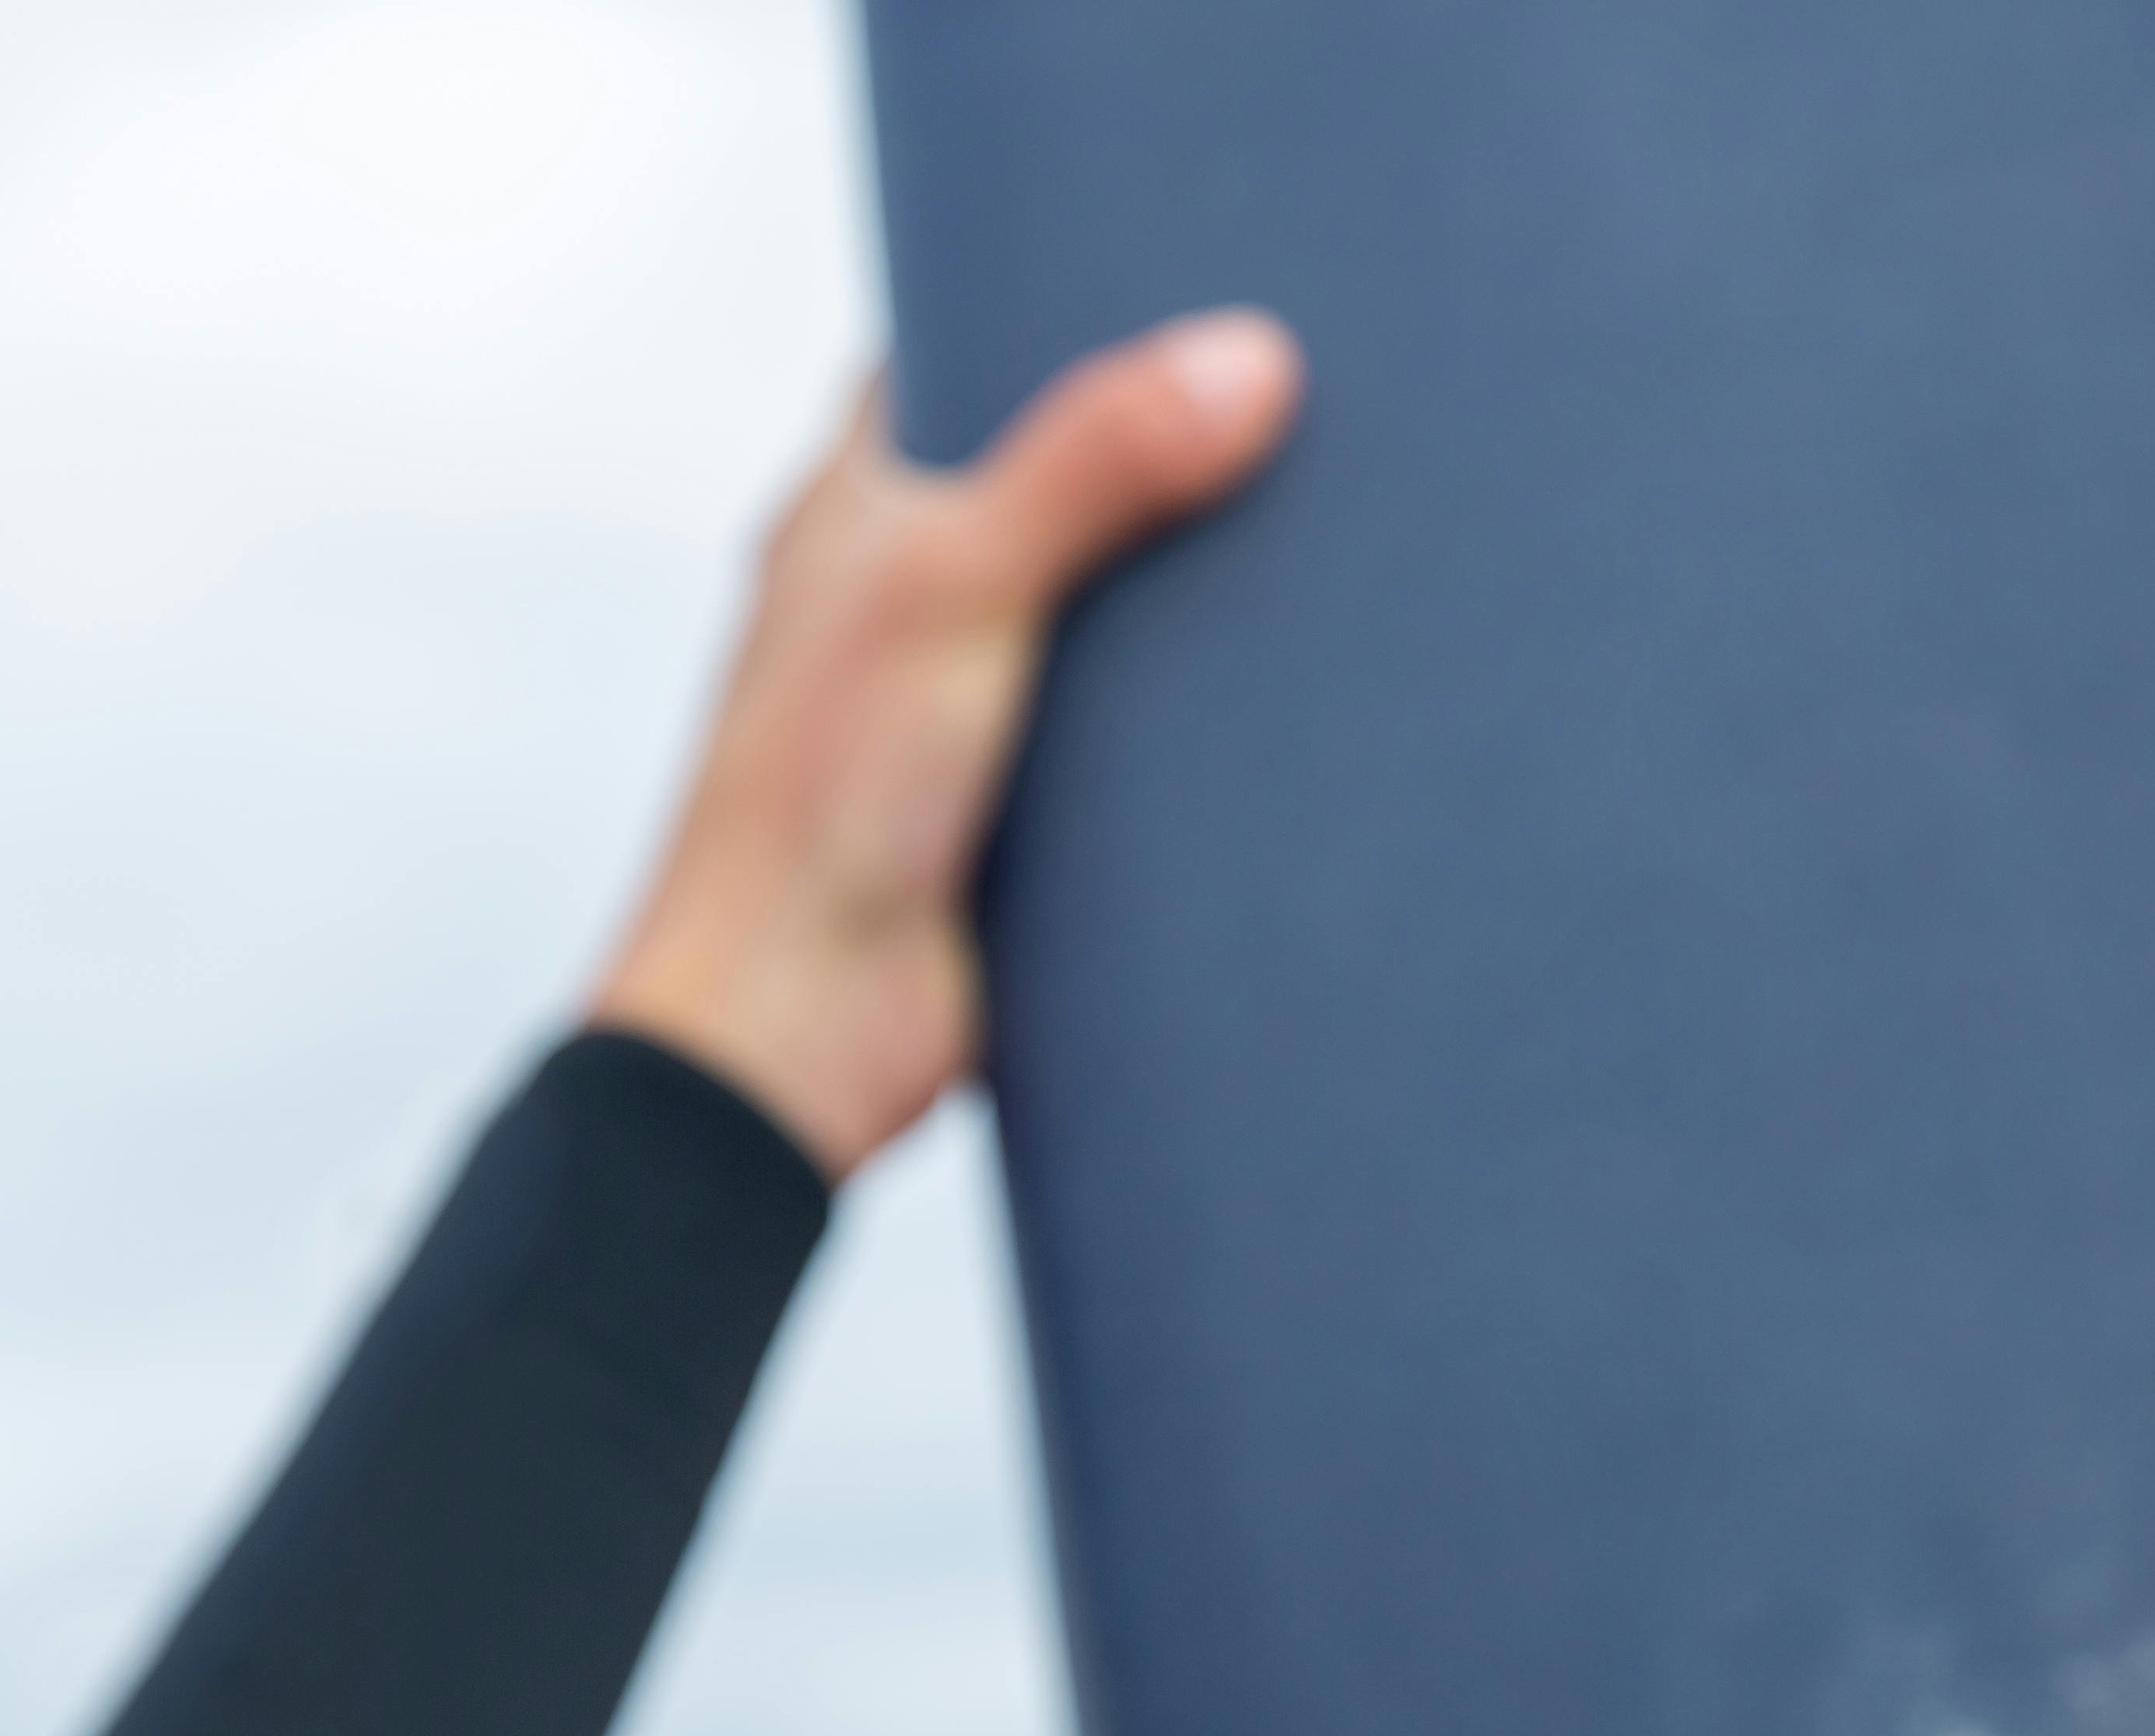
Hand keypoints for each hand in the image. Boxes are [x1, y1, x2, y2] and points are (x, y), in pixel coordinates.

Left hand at [588, 308, 1304, 1181]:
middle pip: (1070, 487)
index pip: (962, 363)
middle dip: (1179, 453)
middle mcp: (914, 602)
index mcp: (856, 516)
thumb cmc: (812, 815)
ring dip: (1214, 598)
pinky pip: (1152, 748)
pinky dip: (1221, 724)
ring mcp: (980, 714)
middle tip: (1320, 397)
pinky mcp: (1042, 821)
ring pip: (1123, 621)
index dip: (1066, 308)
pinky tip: (1326, 690)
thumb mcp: (953, 592)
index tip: (1195, 272)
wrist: (794, 1044)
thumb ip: (1091, 467)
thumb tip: (1250, 361)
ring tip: (1360, 525)